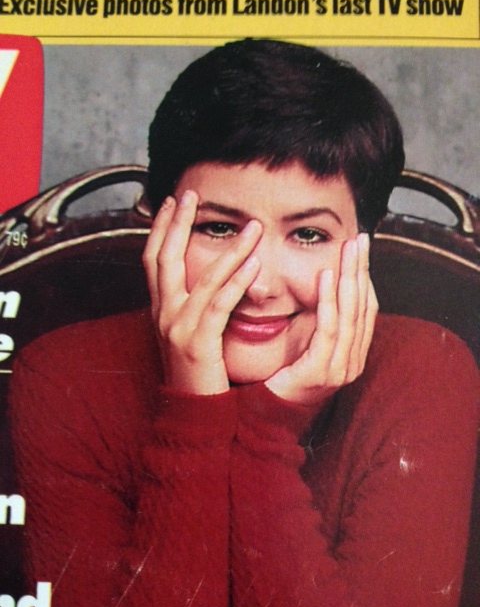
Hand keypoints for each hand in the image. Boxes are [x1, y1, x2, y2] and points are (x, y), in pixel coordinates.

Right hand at [142, 190, 261, 394]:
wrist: (192, 412)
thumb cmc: (197, 370)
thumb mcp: (188, 331)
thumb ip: (194, 303)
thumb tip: (210, 275)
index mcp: (160, 309)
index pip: (154, 259)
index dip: (160, 228)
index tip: (172, 202)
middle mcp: (163, 314)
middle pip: (164, 258)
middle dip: (176, 224)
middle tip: (189, 194)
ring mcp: (177, 328)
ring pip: (203, 279)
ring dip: (230, 249)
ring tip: (251, 227)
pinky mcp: (198, 343)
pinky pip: (219, 306)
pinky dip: (237, 282)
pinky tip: (254, 264)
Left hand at [265, 233, 377, 405]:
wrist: (264, 416)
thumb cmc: (281, 376)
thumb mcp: (306, 344)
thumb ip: (318, 322)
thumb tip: (322, 285)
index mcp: (351, 355)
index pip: (365, 309)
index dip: (364, 277)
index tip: (359, 249)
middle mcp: (352, 362)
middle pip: (362, 307)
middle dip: (361, 270)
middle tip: (359, 239)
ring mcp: (340, 369)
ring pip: (350, 314)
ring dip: (349, 278)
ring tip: (346, 250)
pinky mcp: (321, 372)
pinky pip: (329, 329)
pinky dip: (329, 300)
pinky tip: (326, 276)